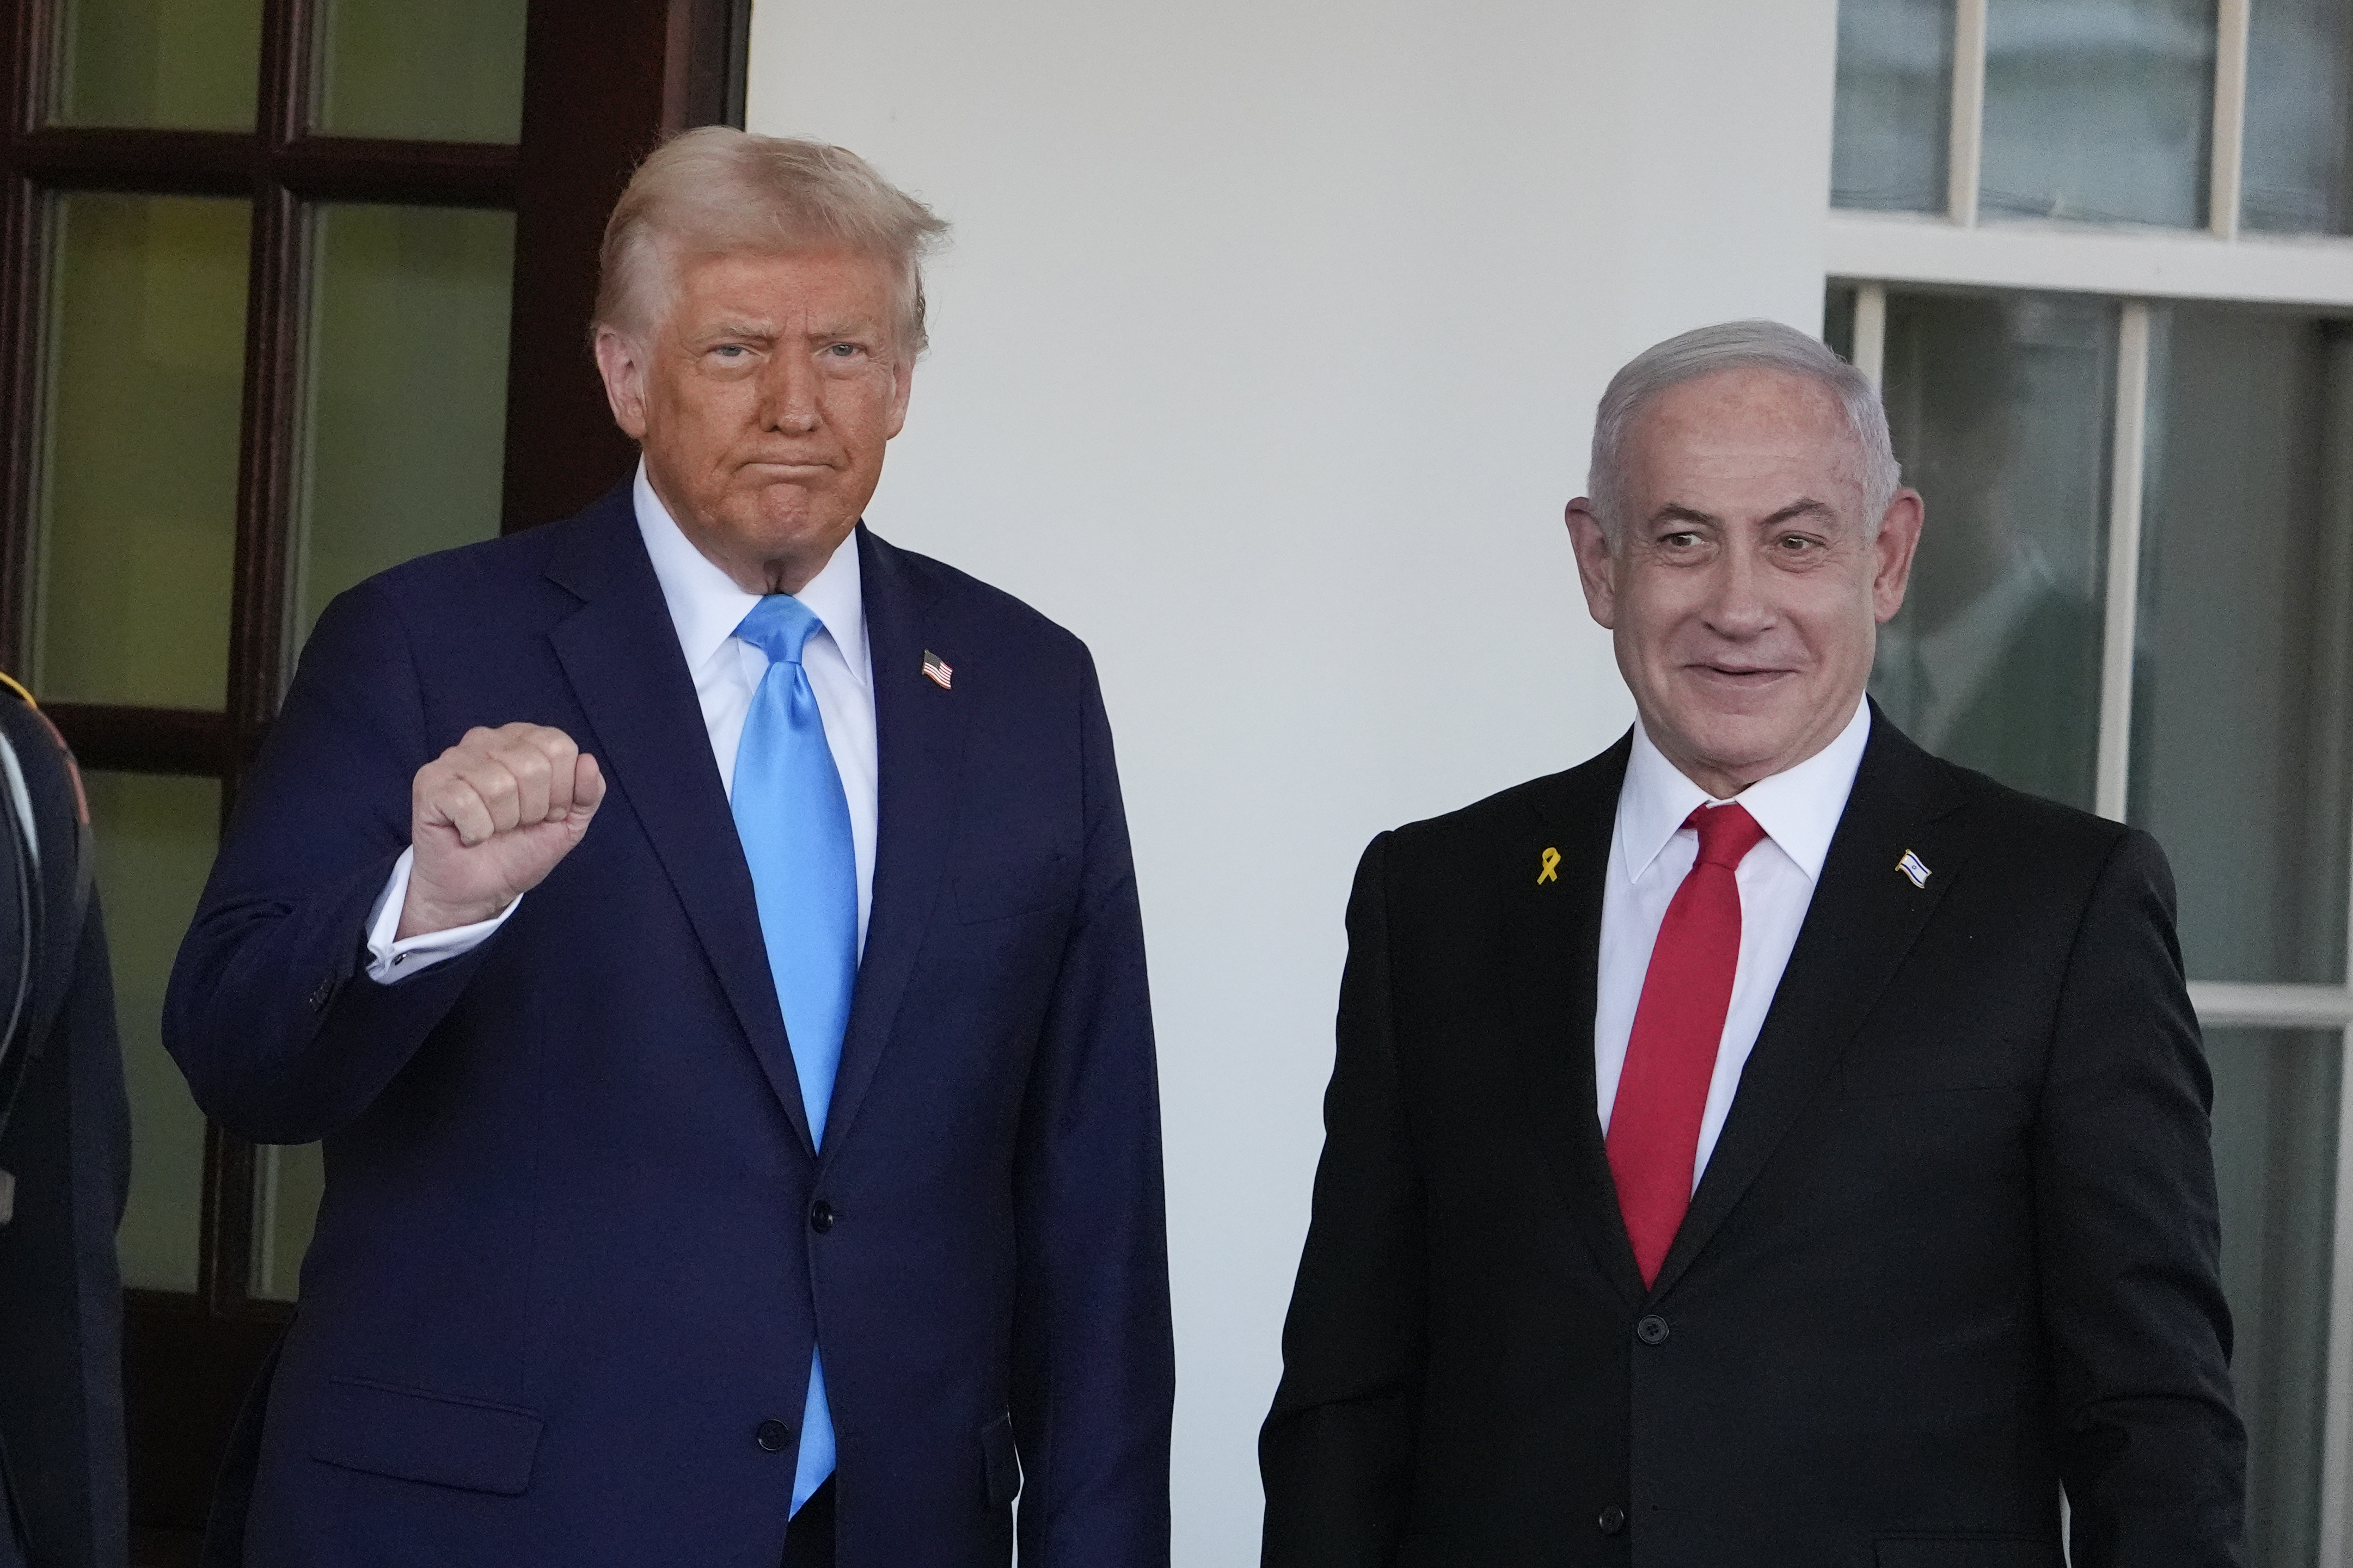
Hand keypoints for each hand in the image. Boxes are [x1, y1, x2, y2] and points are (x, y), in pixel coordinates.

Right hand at [399, 723, 605, 938]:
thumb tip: (588, 762)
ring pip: (499, 786)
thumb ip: (588, 794)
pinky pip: (466, 802)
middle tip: (517, 825)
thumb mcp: (568, 825)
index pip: (559, 747)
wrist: (479, 890)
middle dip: (533, 809)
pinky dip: (476, 830)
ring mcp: (453, 758)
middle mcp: (486, 739)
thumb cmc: (519, 850)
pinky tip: (469, 833)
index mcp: (523, 740)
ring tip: (493, 829)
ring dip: (503, 823)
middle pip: (532, 765)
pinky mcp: (429, 782)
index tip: (547, 813)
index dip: (561, 792)